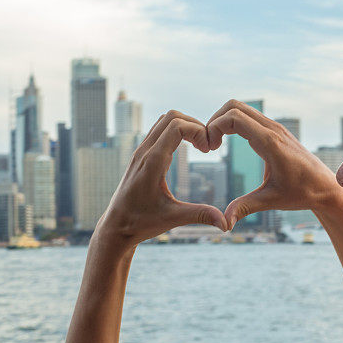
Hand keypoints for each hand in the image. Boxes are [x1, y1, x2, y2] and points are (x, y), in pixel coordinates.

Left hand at [95, 111, 227, 246]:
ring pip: (164, 120)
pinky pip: (159, 131)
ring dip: (185, 126)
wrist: (116, 226)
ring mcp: (141, 151)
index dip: (198, 131)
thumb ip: (200, 215)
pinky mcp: (141, 155)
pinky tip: (187, 149)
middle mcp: (144, 152)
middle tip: (207, 145)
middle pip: (171, 117)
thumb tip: (226, 223)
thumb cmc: (141, 222)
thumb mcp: (173, 218)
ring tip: (199, 145)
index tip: (209, 150)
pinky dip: (176, 132)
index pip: (177, 126)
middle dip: (194, 125)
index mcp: (152, 162)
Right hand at [206, 100, 342, 229]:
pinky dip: (233, 123)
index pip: (234, 118)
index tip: (209, 149)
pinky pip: (249, 116)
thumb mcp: (272, 201)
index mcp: (270, 143)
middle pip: (234, 106)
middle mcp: (272, 129)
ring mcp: (275, 127)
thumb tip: (225, 223)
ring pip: (241, 108)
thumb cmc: (302, 193)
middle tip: (208, 145)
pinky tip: (227, 143)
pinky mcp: (275, 131)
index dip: (214, 128)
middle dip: (214, 121)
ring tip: (214, 144)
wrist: (325, 186)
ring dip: (223, 121)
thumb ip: (246, 208)